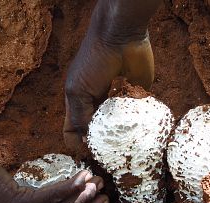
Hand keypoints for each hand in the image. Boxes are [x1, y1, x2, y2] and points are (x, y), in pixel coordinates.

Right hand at [63, 0, 159, 154]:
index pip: (72, 131)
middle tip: (109, 158)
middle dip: (100, 146)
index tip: (86, 155)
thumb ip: (80, 117)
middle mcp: (96, 108)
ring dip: (119, 140)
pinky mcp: (134, 100)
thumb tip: (85, 143)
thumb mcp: (78, 90)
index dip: (76, 144)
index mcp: (79, 105)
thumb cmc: (94, 62)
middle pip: (95, 134)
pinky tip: (138, 135)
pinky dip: (135, 127)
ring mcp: (116, 105)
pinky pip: (134, 120)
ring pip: (116, 130)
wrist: (122, 38)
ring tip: (124, 150)